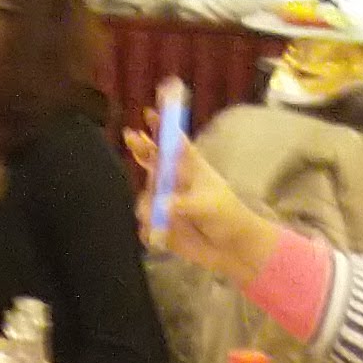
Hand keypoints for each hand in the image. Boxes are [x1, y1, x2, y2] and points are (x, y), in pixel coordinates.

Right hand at [126, 128, 281, 292]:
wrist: (231, 249)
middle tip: (131, 137)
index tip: (149, 113)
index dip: (161, 127)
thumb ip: (183, 204)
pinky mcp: (161, 225)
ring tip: (156, 217)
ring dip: (147, 205)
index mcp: (190, 168)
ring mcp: (166, 202)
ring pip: (145, 197)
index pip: (173, 142)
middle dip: (140, 148)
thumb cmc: (226, 217)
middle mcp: (174, 181)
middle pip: (151, 159)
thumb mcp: (208, 205)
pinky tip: (159, 236)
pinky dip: (149, 230)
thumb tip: (160, 206)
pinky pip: (146, 225)